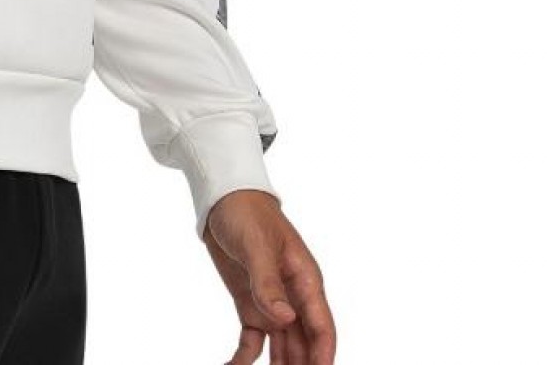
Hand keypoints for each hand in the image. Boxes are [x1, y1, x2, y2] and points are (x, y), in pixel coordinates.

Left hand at [202, 189, 335, 364]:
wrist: (223, 198)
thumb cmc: (246, 212)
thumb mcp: (255, 244)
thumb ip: (268, 282)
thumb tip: (286, 319)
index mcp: (304, 280)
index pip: (321, 326)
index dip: (323, 355)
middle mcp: (293, 297)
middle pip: (305, 344)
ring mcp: (272, 304)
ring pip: (283, 348)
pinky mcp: (250, 306)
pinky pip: (252, 341)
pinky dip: (245, 358)